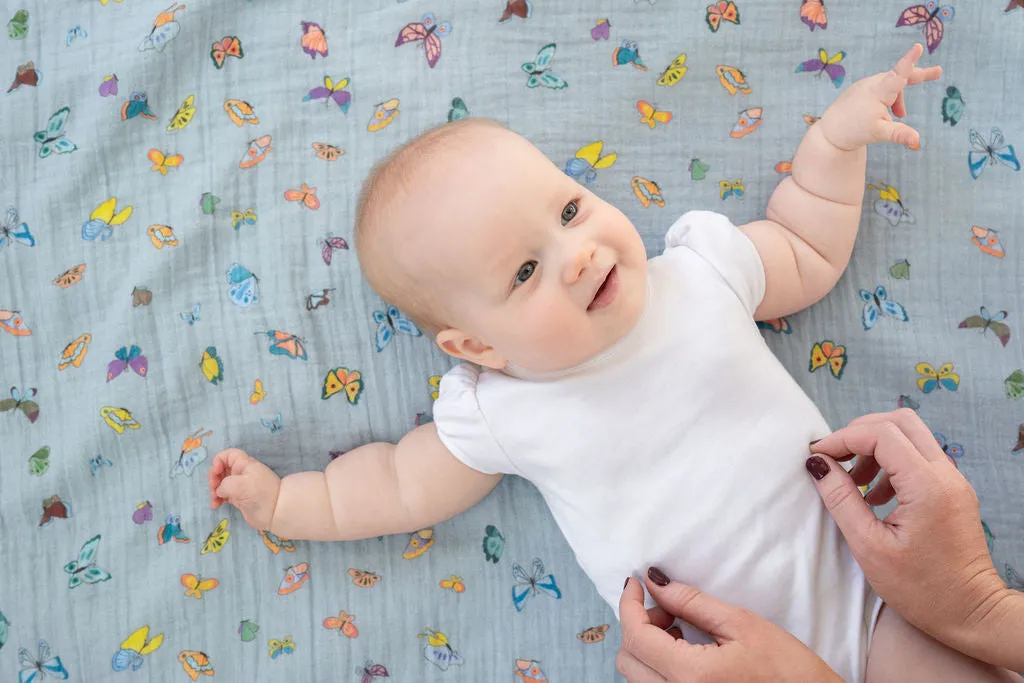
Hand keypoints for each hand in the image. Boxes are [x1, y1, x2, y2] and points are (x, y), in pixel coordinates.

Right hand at [208, 448, 281, 530]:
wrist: (275, 511)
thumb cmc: (259, 493)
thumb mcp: (238, 485)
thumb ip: (224, 484)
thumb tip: (220, 491)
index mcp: (244, 464)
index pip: (227, 455)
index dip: (218, 461)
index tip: (216, 473)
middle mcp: (241, 473)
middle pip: (221, 470)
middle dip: (214, 479)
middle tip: (214, 491)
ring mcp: (240, 486)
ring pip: (221, 483)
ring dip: (214, 491)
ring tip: (214, 502)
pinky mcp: (239, 497)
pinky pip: (224, 494)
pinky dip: (218, 499)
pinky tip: (215, 505)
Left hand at [617, 570, 842, 682]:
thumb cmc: (790, 672)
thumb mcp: (743, 626)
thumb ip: (693, 603)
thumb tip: (655, 580)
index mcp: (690, 677)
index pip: (635, 637)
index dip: (629, 603)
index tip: (636, 582)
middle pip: (628, 658)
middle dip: (640, 624)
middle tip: (670, 607)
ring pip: (637, 676)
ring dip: (647, 646)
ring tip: (681, 630)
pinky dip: (657, 667)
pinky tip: (685, 654)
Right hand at [807, 409, 1009, 658]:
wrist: (972, 614)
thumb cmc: (921, 589)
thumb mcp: (869, 547)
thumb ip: (841, 500)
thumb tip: (817, 465)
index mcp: (927, 485)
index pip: (881, 434)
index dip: (843, 438)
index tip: (817, 456)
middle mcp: (945, 474)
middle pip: (900, 422)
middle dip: (860, 432)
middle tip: (835, 458)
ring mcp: (953, 480)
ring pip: (911, 436)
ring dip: (875, 447)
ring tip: (855, 482)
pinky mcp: (953, 490)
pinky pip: (919, 457)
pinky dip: (891, 462)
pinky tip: (875, 495)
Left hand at [819, 43, 941, 150]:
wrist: (830, 133)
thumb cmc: (854, 131)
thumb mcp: (879, 133)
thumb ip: (899, 134)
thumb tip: (917, 141)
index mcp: (878, 91)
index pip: (898, 74)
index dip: (909, 61)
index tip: (918, 47)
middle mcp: (872, 84)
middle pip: (900, 78)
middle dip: (919, 76)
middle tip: (938, 72)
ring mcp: (866, 85)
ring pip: (891, 88)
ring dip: (898, 100)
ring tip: (901, 115)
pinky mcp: (861, 90)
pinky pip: (880, 90)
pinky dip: (888, 100)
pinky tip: (886, 114)